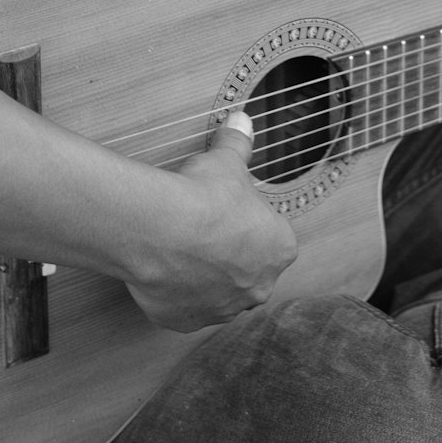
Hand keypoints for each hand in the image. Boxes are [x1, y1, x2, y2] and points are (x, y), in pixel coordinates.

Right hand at [125, 115, 297, 331]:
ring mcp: (222, 309)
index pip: (273, 237)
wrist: (162, 231)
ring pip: (218, 293)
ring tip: (181, 249)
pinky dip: (175, 294)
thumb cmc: (204, 196)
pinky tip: (164, 269)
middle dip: (231, 254)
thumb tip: (242, 120)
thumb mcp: (227, 160)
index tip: (229, 210)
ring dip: (205, 277)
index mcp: (279, 249)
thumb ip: (239, 143)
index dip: (250, 222)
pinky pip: (184, 308)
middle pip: (249, 270)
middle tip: (205, 230)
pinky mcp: (185, 321)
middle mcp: (258, 287)